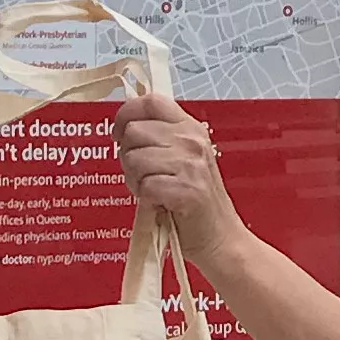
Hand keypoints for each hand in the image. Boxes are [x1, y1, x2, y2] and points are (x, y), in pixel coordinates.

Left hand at [113, 93, 248, 266]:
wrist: (219, 237)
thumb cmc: (192, 199)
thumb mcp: (180, 158)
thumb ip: (158, 138)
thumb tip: (124, 127)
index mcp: (189, 127)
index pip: (151, 101)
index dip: (126, 114)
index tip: (120, 134)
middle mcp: (192, 141)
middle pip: (134, 132)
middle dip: (128, 156)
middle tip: (143, 174)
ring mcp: (191, 165)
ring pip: (135, 159)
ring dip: (135, 180)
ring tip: (153, 190)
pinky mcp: (187, 190)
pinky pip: (145, 186)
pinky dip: (145, 198)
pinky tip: (159, 203)